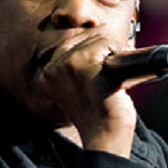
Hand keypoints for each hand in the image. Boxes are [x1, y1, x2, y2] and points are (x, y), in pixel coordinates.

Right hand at [37, 28, 136, 156]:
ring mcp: (68, 63)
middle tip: (112, 73)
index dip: (94, 47)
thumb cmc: (99, 115)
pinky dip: (120, 52)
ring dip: (114, 51)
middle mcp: (53, 66)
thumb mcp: (81, 89)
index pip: (72, 40)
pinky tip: (117, 74)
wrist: (106, 135)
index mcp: (47, 74)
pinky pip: (108, 41)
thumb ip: (80, 66)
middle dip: (106, 47)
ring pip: (98, 37)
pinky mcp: (85, 61)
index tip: (105, 65)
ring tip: (114, 76)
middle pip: (85, 35)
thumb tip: (102, 33)